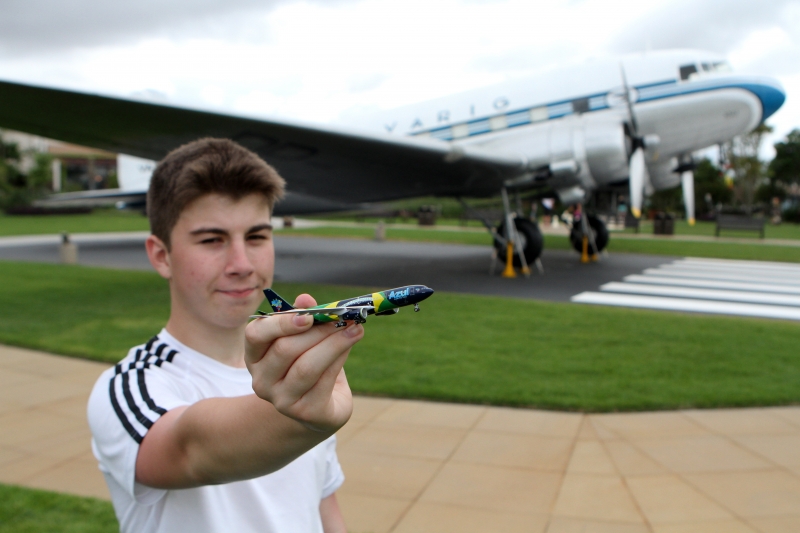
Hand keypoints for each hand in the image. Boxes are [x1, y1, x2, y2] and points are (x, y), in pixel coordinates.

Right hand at [244, 294, 361, 432]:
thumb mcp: (305, 339)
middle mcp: (262, 380)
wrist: (319, 409)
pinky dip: (339, 359)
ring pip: (306, 367)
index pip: (256, 335)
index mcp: (255, 356)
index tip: (309, 314)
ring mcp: (281, 400)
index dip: (281, 323)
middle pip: (285, 349)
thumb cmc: (309, 364)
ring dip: (333, 344)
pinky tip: (350, 345)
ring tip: (355, 329)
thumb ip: (305, 317)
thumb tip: (306, 298)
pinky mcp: (306, 413)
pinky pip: (324, 381)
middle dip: (318, 331)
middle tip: (342, 318)